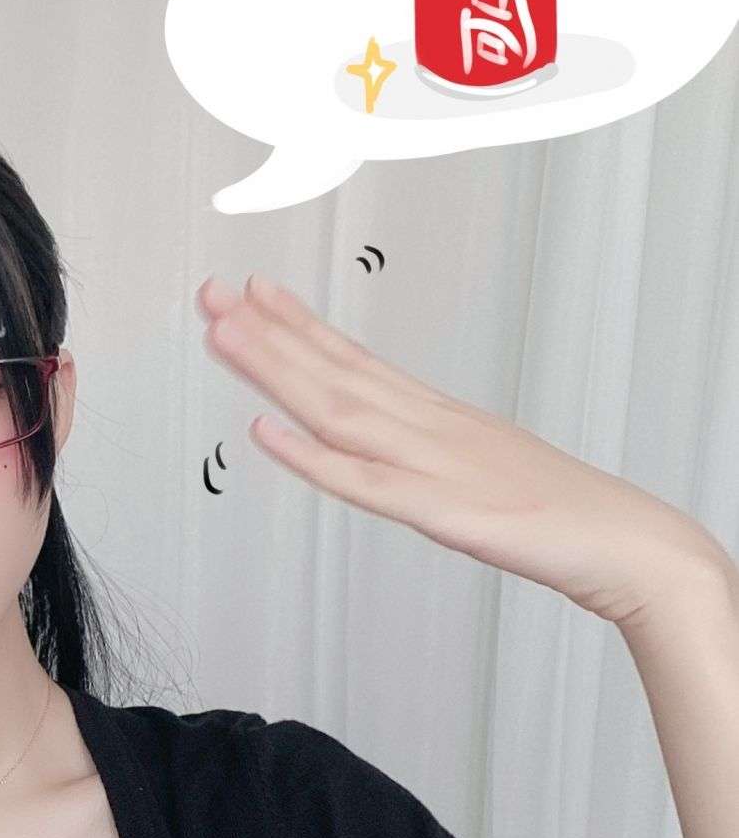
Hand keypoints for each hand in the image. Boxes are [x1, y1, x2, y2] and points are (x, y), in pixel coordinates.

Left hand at [198, 274, 730, 629]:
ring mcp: (431, 464)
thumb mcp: (479, 474)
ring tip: (223, 334)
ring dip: (275, 371)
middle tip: (211, 294)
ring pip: (336, 409)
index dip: (299, 326)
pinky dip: (309, 457)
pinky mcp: (438, 510)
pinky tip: (264, 433)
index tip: (253, 294)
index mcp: (437, 416)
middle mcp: (427, 427)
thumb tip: (389, 451)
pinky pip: (361, 481)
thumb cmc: (559, 514)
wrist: (626, 544)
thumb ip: (429, 458)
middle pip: (333, 371)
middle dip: (266, 333)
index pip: (354, 359)